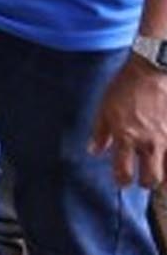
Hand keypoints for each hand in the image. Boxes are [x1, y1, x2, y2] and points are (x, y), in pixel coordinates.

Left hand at [93, 57, 166, 188]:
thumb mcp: (105, 108)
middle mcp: (149, 143)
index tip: (122, 180)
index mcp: (126, 138)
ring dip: (165, 174)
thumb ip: (100, 133)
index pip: (124, 173)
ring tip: (160, 169)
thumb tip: (95, 151)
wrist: (151, 72)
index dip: (122, 181)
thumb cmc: (125, 88)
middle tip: (144, 177)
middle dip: (147, 182)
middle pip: (152, 179)